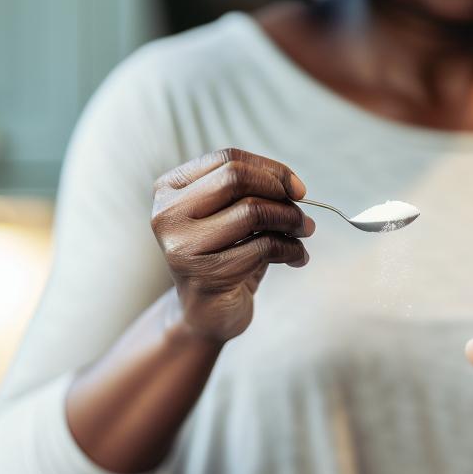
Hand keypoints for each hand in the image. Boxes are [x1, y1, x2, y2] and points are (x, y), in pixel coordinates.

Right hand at [150, 148, 314, 344]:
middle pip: (236, 178)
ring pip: (252, 212)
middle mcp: (168, 214)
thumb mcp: (230, 217)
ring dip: (291, 221)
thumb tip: (294, 187)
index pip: (228, 159)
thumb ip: (251, 193)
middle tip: (302, 213)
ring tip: (304, 233)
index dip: (271, 170)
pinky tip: (298, 257)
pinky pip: (263, 247)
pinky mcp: (204, 275)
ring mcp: (182, 246)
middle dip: (280, 193)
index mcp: (170, 189)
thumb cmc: (223, 258)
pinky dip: (291, 249)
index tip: (298, 189)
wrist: (205, 314)